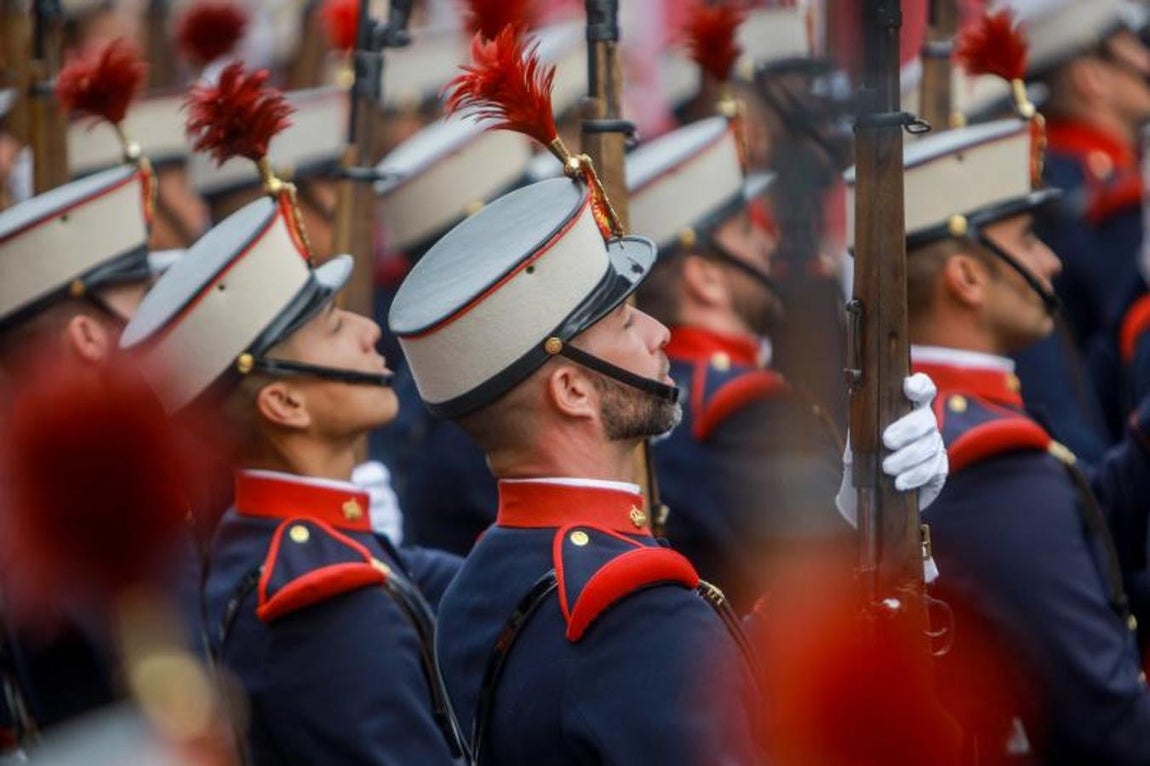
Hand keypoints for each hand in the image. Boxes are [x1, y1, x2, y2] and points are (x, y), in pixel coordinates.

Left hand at [835, 373, 948, 525]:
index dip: (920, 386)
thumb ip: (857, 434)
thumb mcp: (856, 444)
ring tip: (887, 468)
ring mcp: (933, 446)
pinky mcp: (938, 469)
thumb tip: (855, 439)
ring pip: (930, 446)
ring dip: (908, 458)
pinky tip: (900, 482)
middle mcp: (923, 424)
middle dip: (907, 429)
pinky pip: (933, 470)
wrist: (865, 495)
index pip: (922, 390)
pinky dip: (915, 476)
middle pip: (926, 419)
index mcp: (905, 409)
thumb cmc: (861, 460)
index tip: (908, 388)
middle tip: (887, 441)